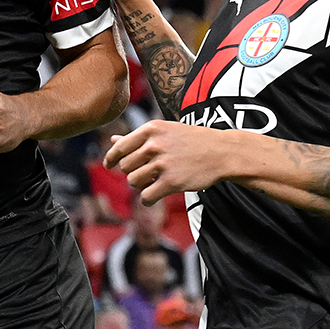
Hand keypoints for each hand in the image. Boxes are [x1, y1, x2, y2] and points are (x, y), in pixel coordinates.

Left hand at [104, 120, 237, 203]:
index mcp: (151, 129)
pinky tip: (156, 194)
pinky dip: (149, 199)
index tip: (109, 165)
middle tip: (148, 172)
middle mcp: (154, 145)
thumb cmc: (191, 141)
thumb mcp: (165, 132)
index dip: (111, 158)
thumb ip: (137, 138)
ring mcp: (162, 164)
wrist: (221, 152)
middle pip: (125, 167)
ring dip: (142, 185)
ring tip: (156, 180)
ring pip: (133, 182)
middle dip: (133, 172)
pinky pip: (146, 197)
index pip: (119, 147)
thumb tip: (113, 141)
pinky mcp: (171, 182)